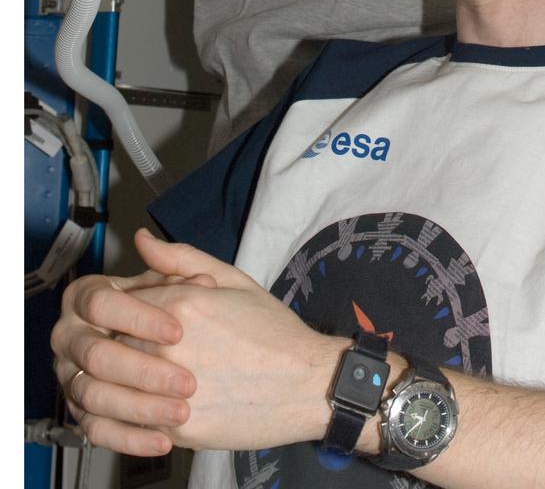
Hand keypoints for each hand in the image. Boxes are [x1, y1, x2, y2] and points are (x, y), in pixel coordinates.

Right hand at [51, 259, 210, 455]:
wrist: (211, 353)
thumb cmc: (203, 313)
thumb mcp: (201, 279)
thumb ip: (177, 261)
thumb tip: (146, 239)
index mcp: (91, 296)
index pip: (101, 302)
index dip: (138, 317)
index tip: (177, 331)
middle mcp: (73, 336)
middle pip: (95, 354)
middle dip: (143, 369)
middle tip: (185, 381)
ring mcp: (74, 377)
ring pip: (94, 396)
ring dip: (140, 407)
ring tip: (181, 412)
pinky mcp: (84, 412)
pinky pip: (97, 431)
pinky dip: (130, 438)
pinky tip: (163, 438)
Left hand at [77, 230, 335, 453]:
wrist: (307, 382)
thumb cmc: (273, 331)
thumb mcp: (232, 280)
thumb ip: (181, 258)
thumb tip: (142, 240)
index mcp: (181, 304)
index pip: (119, 302)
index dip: (126, 309)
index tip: (139, 317)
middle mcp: (170, 346)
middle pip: (112, 342)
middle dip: (122, 343)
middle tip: (148, 347)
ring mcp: (171, 390)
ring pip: (116, 384)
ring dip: (124, 380)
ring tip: (152, 376)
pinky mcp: (178, 428)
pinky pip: (134, 421)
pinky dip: (136, 412)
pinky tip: (158, 402)